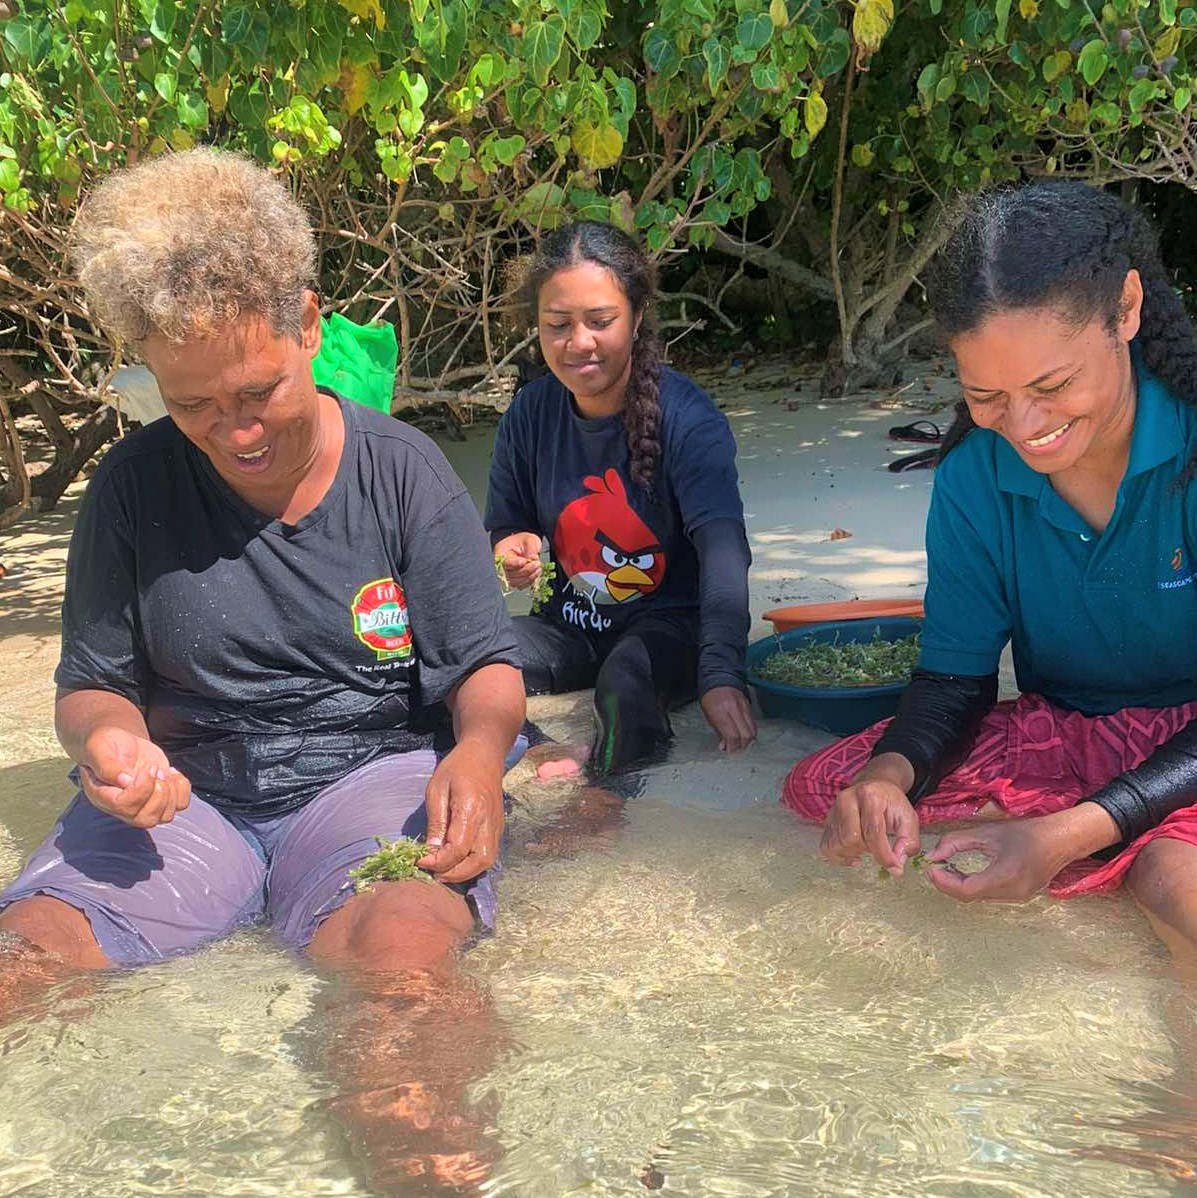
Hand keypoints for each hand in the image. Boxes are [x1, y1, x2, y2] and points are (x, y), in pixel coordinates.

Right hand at [78, 725, 190, 828]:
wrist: (118, 741)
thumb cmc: (104, 745)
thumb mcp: (99, 748)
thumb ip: (108, 766)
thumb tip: (126, 781)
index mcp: (104, 796)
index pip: (124, 806)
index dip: (141, 789)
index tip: (149, 767)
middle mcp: (123, 807)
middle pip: (147, 819)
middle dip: (159, 794)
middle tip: (157, 770)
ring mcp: (144, 804)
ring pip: (165, 816)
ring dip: (171, 792)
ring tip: (163, 771)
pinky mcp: (160, 797)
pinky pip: (180, 805)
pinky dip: (182, 788)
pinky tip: (172, 772)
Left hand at [418, 740, 504, 883]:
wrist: (485, 754)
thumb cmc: (457, 767)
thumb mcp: (437, 788)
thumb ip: (436, 821)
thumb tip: (431, 851)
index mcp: (472, 809)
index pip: (459, 848)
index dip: (439, 861)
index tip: (420, 861)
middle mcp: (489, 822)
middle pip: (479, 862)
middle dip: (456, 874)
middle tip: (433, 873)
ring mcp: (497, 826)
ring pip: (488, 862)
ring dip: (466, 872)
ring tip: (444, 870)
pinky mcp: (499, 828)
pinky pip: (489, 854)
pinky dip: (473, 864)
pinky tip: (456, 861)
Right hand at [493, 532, 542, 591]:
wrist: (524, 546)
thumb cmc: (524, 541)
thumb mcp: (528, 539)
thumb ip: (530, 547)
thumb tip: (533, 558)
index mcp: (500, 553)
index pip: (504, 562)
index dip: (514, 564)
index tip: (524, 561)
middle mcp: (501, 567)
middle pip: (510, 574)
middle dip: (526, 570)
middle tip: (537, 563)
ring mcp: (507, 576)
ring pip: (516, 582)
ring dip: (529, 577)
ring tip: (538, 568)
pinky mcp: (514, 581)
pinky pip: (520, 586)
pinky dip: (529, 581)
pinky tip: (536, 573)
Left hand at [699, 686, 756, 752]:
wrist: (720, 678)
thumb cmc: (710, 698)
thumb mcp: (708, 715)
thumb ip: (718, 731)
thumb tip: (724, 746)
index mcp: (720, 711)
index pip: (732, 734)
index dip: (732, 747)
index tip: (729, 752)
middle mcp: (734, 709)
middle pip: (745, 734)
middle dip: (741, 746)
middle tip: (735, 749)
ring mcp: (744, 707)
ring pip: (752, 730)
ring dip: (747, 741)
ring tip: (740, 744)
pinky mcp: (749, 707)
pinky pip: (754, 724)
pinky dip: (750, 733)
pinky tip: (743, 735)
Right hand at [821, 771, 920, 875]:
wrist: (873, 787)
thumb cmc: (891, 804)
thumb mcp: (909, 818)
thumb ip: (908, 840)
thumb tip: (897, 862)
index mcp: (869, 795)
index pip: (873, 831)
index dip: (884, 854)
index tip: (895, 868)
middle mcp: (847, 800)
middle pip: (851, 838)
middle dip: (869, 850)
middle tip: (880, 849)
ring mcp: (833, 810)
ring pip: (838, 844)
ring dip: (855, 853)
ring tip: (867, 846)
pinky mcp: (826, 821)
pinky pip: (826, 846)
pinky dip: (839, 857)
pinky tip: (854, 855)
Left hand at [925, 812, 1081, 902]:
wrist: (1060, 841)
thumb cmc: (1025, 833)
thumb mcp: (987, 832)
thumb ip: (955, 842)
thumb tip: (932, 856)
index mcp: (1005, 875)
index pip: (967, 890)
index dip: (944, 882)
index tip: (931, 869)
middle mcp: (1013, 892)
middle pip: (970, 897)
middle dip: (948, 884)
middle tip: (934, 868)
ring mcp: (1018, 898)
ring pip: (979, 899)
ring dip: (959, 887)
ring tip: (947, 869)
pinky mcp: (1020, 897)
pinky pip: (989, 896)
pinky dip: (973, 887)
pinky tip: (965, 874)